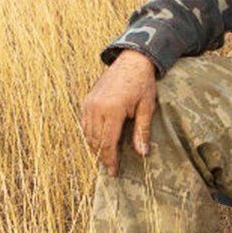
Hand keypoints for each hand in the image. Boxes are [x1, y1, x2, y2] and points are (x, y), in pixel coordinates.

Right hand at [80, 49, 158, 173]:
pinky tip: (99, 141)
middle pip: (95, 140)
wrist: (132, 60)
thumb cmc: (142, 83)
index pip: (108, 142)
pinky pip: (84, 123)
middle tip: (111, 167)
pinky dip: (90, 134)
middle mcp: (96, 107)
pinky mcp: (87, 100)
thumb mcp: (147, 107)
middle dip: (102, 156)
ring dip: (95, 147)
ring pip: (87, 133)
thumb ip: (142, 131)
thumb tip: (142, 154)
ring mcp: (89, 103)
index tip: (114, 172)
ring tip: (105, 157)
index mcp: (112, 109)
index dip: (110, 160)